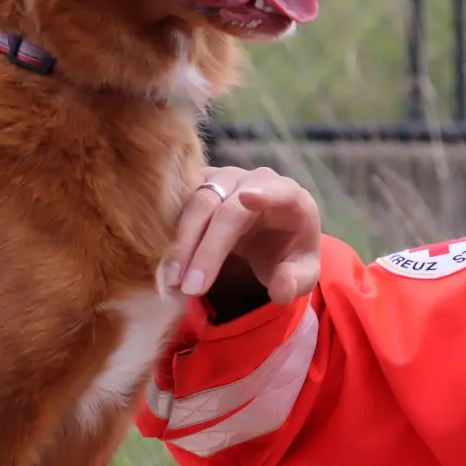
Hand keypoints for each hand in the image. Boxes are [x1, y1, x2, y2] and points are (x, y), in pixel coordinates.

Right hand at [159, 165, 321, 304]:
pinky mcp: (203, 182)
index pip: (281, 192)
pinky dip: (172, 231)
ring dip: (182, 243)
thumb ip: (296, 282)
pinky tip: (164, 261)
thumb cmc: (287, 253)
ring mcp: (227, 178)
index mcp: (293, 199)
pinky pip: (182, 200)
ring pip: (198, 203)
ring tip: (172, 280)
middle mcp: (258, 180)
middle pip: (227, 210)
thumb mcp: (301, 274)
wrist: (268, 236)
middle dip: (207, 250)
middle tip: (191, 287)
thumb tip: (282, 287)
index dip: (265, 194)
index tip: (247, 199)